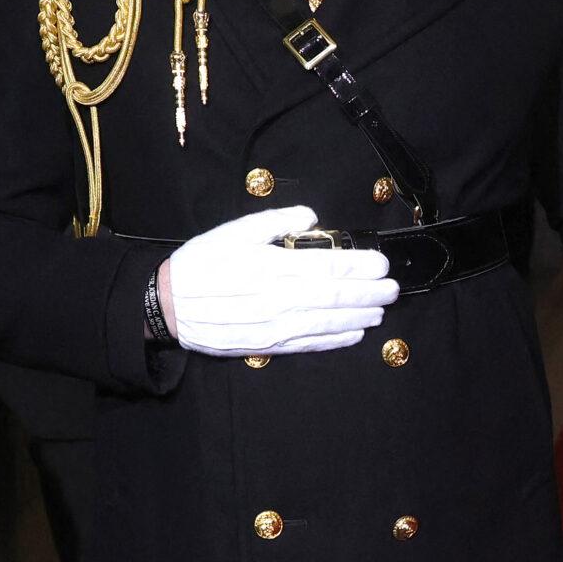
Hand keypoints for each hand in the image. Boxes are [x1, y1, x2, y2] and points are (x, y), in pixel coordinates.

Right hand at [162, 206, 398, 357]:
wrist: (169, 306)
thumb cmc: (201, 263)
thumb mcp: (233, 231)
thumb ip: (275, 222)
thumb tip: (311, 215)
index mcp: (270, 266)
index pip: (327, 265)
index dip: (360, 265)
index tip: (382, 262)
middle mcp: (277, 298)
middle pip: (335, 295)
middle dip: (369, 292)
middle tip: (394, 287)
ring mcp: (274, 326)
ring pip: (328, 322)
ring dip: (359, 316)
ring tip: (382, 310)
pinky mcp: (268, 346)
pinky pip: (310, 344)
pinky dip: (336, 339)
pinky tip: (356, 333)